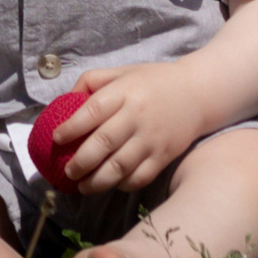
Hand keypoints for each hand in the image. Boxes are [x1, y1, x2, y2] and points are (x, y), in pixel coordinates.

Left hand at [51, 62, 213, 193]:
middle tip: (67, 171)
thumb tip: (65, 99)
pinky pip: (139, 177)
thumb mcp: (125, 71)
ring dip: (95, 181)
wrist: (200, 92)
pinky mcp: (164, 155)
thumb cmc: (155, 82)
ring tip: (82, 186)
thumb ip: (94, 80)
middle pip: (103, 143)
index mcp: (126, 91)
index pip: (92, 111)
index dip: (71, 128)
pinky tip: (111, 183)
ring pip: (119, 167)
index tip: (57, 139)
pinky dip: (122, 185)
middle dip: (79, 162)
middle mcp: (138, 115)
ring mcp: (152, 137)